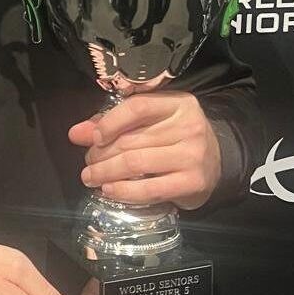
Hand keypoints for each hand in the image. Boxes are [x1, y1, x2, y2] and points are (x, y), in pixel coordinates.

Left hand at [67, 91, 221, 210]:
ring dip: (106, 173)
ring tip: (90, 177)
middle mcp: (189, 126)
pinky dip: (123, 191)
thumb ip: (113, 123)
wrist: (217, 163)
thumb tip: (76, 133)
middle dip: (101, 153)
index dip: (109, 122)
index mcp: (178, 104)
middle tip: (88, 162)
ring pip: (136, 164)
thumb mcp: (151, 122)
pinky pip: (149, 189)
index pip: (137, 106)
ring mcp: (192, 155)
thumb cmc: (176, 138)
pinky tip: (109, 190)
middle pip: (132, 139)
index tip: (92, 137)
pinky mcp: (192, 182)